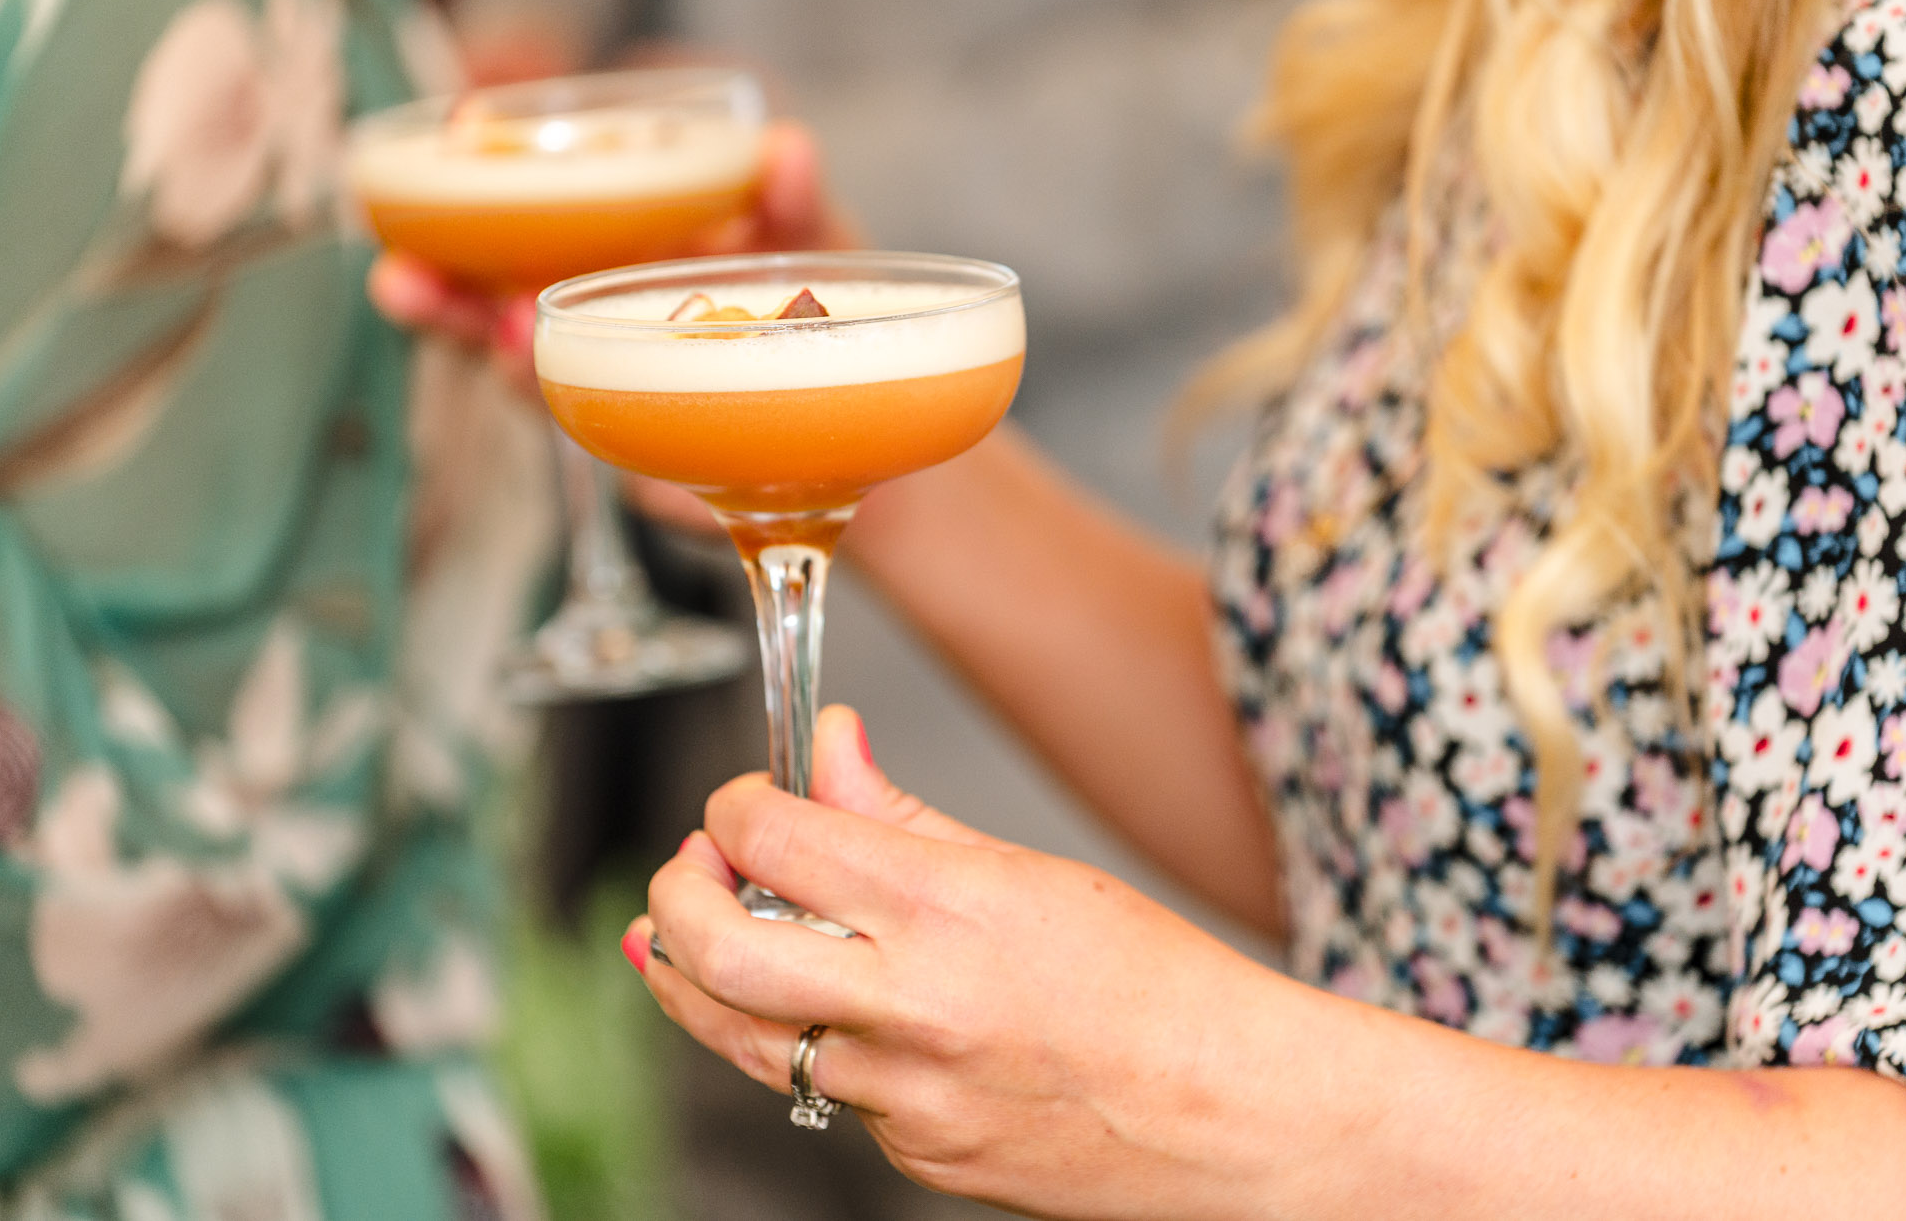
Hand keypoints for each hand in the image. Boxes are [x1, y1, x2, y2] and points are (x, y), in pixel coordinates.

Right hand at [364, 118, 858, 397]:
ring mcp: (620, 383)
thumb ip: (792, 204)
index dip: (471, 203)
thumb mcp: (813, 244)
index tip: (437, 172)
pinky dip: (584, 409)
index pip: (528, 221)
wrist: (875, 411)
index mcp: (624, 250)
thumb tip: (789, 145)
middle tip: (400, 282)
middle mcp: (603, 314)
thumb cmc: (834, 308)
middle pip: (495, 302)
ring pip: (529, 371)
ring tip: (500, 336)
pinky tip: (568, 382)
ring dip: (500, 355)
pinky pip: (601, 431)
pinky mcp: (653, 451)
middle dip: (443, 295)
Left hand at [623, 707, 1316, 1219]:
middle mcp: (914, 1007)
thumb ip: (905, 815)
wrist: (1232, 1117)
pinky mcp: (912, 1156)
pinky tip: (830, 1009)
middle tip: (688, 868)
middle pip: (716, 950)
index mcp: (950, 910)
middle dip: (674, 897)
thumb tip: (830, 750)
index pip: (778, 838)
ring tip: (693, 938)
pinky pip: (823, 1088)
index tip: (745, 803)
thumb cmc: (1160, 988)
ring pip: (741, 1036)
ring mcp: (905, 1097)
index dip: (736, 806)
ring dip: (696, 978)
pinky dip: (805, 1038)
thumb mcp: (1031, 870)